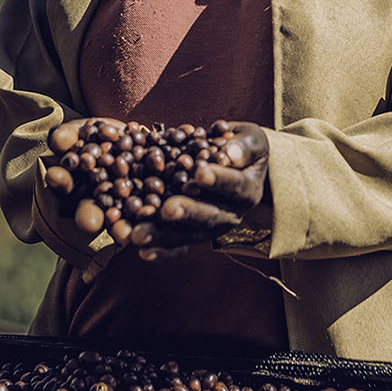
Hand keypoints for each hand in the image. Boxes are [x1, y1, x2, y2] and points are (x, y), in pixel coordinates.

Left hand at [130, 121, 268, 260]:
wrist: (236, 164)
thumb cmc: (241, 147)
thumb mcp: (250, 139)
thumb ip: (244, 146)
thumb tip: (231, 154)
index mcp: (248, 190)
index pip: (235, 185)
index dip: (219, 180)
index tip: (201, 174)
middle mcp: (232, 214)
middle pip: (210, 216)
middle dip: (187, 212)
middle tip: (168, 210)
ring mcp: (211, 228)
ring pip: (188, 235)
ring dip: (164, 236)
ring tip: (140, 234)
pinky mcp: (193, 235)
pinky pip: (177, 246)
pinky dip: (160, 250)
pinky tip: (141, 251)